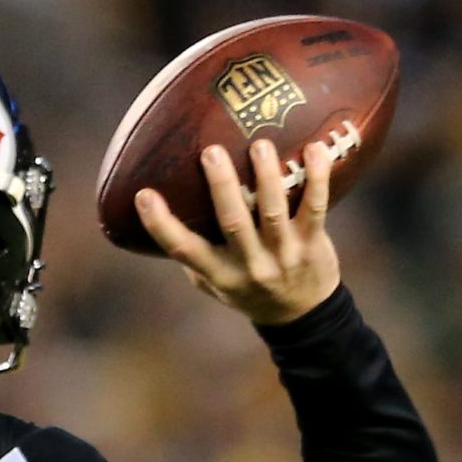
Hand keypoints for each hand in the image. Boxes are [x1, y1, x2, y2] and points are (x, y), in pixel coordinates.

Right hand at [136, 138, 340, 324]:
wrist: (303, 316)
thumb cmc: (250, 291)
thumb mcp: (216, 284)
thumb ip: (196, 257)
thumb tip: (170, 212)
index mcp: (220, 274)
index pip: (184, 250)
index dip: (161, 224)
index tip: (144, 196)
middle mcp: (250, 265)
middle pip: (232, 222)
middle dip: (221, 185)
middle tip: (211, 152)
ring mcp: (283, 254)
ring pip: (272, 210)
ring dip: (266, 176)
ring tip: (260, 145)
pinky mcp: (312, 243)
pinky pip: (315, 206)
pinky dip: (317, 177)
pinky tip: (315, 149)